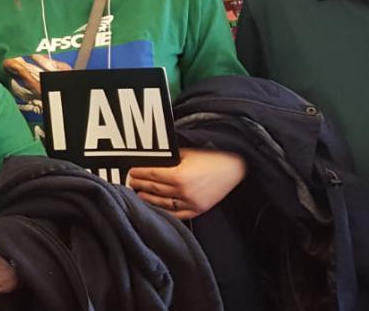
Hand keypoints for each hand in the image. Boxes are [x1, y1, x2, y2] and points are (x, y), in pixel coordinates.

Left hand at [127, 147, 246, 219]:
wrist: (236, 167)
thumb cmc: (214, 157)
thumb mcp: (188, 153)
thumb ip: (170, 158)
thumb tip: (153, 161)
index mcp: (179, 175)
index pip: (152, 175)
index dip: (139, 173)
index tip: (131, 171)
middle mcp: (184, 191)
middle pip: (154, 189)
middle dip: (140, 185)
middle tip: (131, 182)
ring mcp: (191, 203)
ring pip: (162, 203)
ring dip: (148, 198)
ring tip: (139, 194)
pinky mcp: (198, 210)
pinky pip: (176, 214)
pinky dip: (164, 211)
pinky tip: (155, 207)